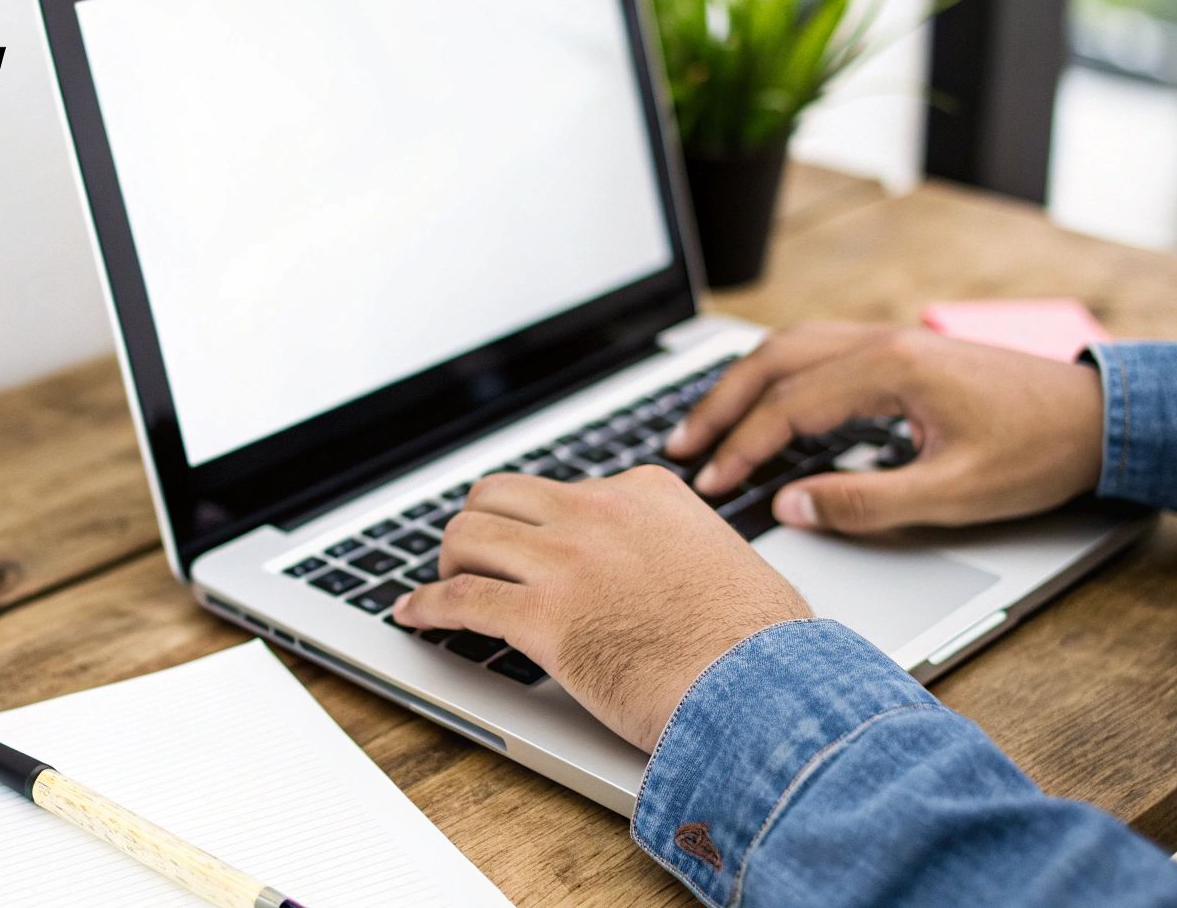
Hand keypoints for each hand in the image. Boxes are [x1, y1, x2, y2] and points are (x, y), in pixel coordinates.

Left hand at [391, 468, 809, 750]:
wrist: (763, 688)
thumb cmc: (760, 645)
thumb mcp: (725, 562)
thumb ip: (682, 551)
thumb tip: (676, 573)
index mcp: (646, 493)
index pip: (566, 489)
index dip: (537, 522)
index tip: (526, 543)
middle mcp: (599, 512)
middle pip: (500, 496)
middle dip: (479, 527)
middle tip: (474, 559)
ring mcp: (567, 560)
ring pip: (468, 536)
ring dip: (448, 563)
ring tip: (444, 586)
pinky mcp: (541, 616)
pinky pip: (459, 598)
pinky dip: (426, 606)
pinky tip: (413, 616)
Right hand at [663, 323, 1104, 532]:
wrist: (1101, 417)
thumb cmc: (1038, 452)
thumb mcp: (954, 494)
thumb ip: (866, 502)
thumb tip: (792, 505)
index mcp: (890, 369)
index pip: (788, 404)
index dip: (741, 448)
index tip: (711, 484)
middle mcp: (881, 342)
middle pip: (772, 361)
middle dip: (718, 405)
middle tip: (680, 449)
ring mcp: (889, 341)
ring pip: (790, 348)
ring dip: (741, 384)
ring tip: (705, 425)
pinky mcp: (899, 351)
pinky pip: (815, 351)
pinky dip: (774, 375)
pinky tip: (764, 402)